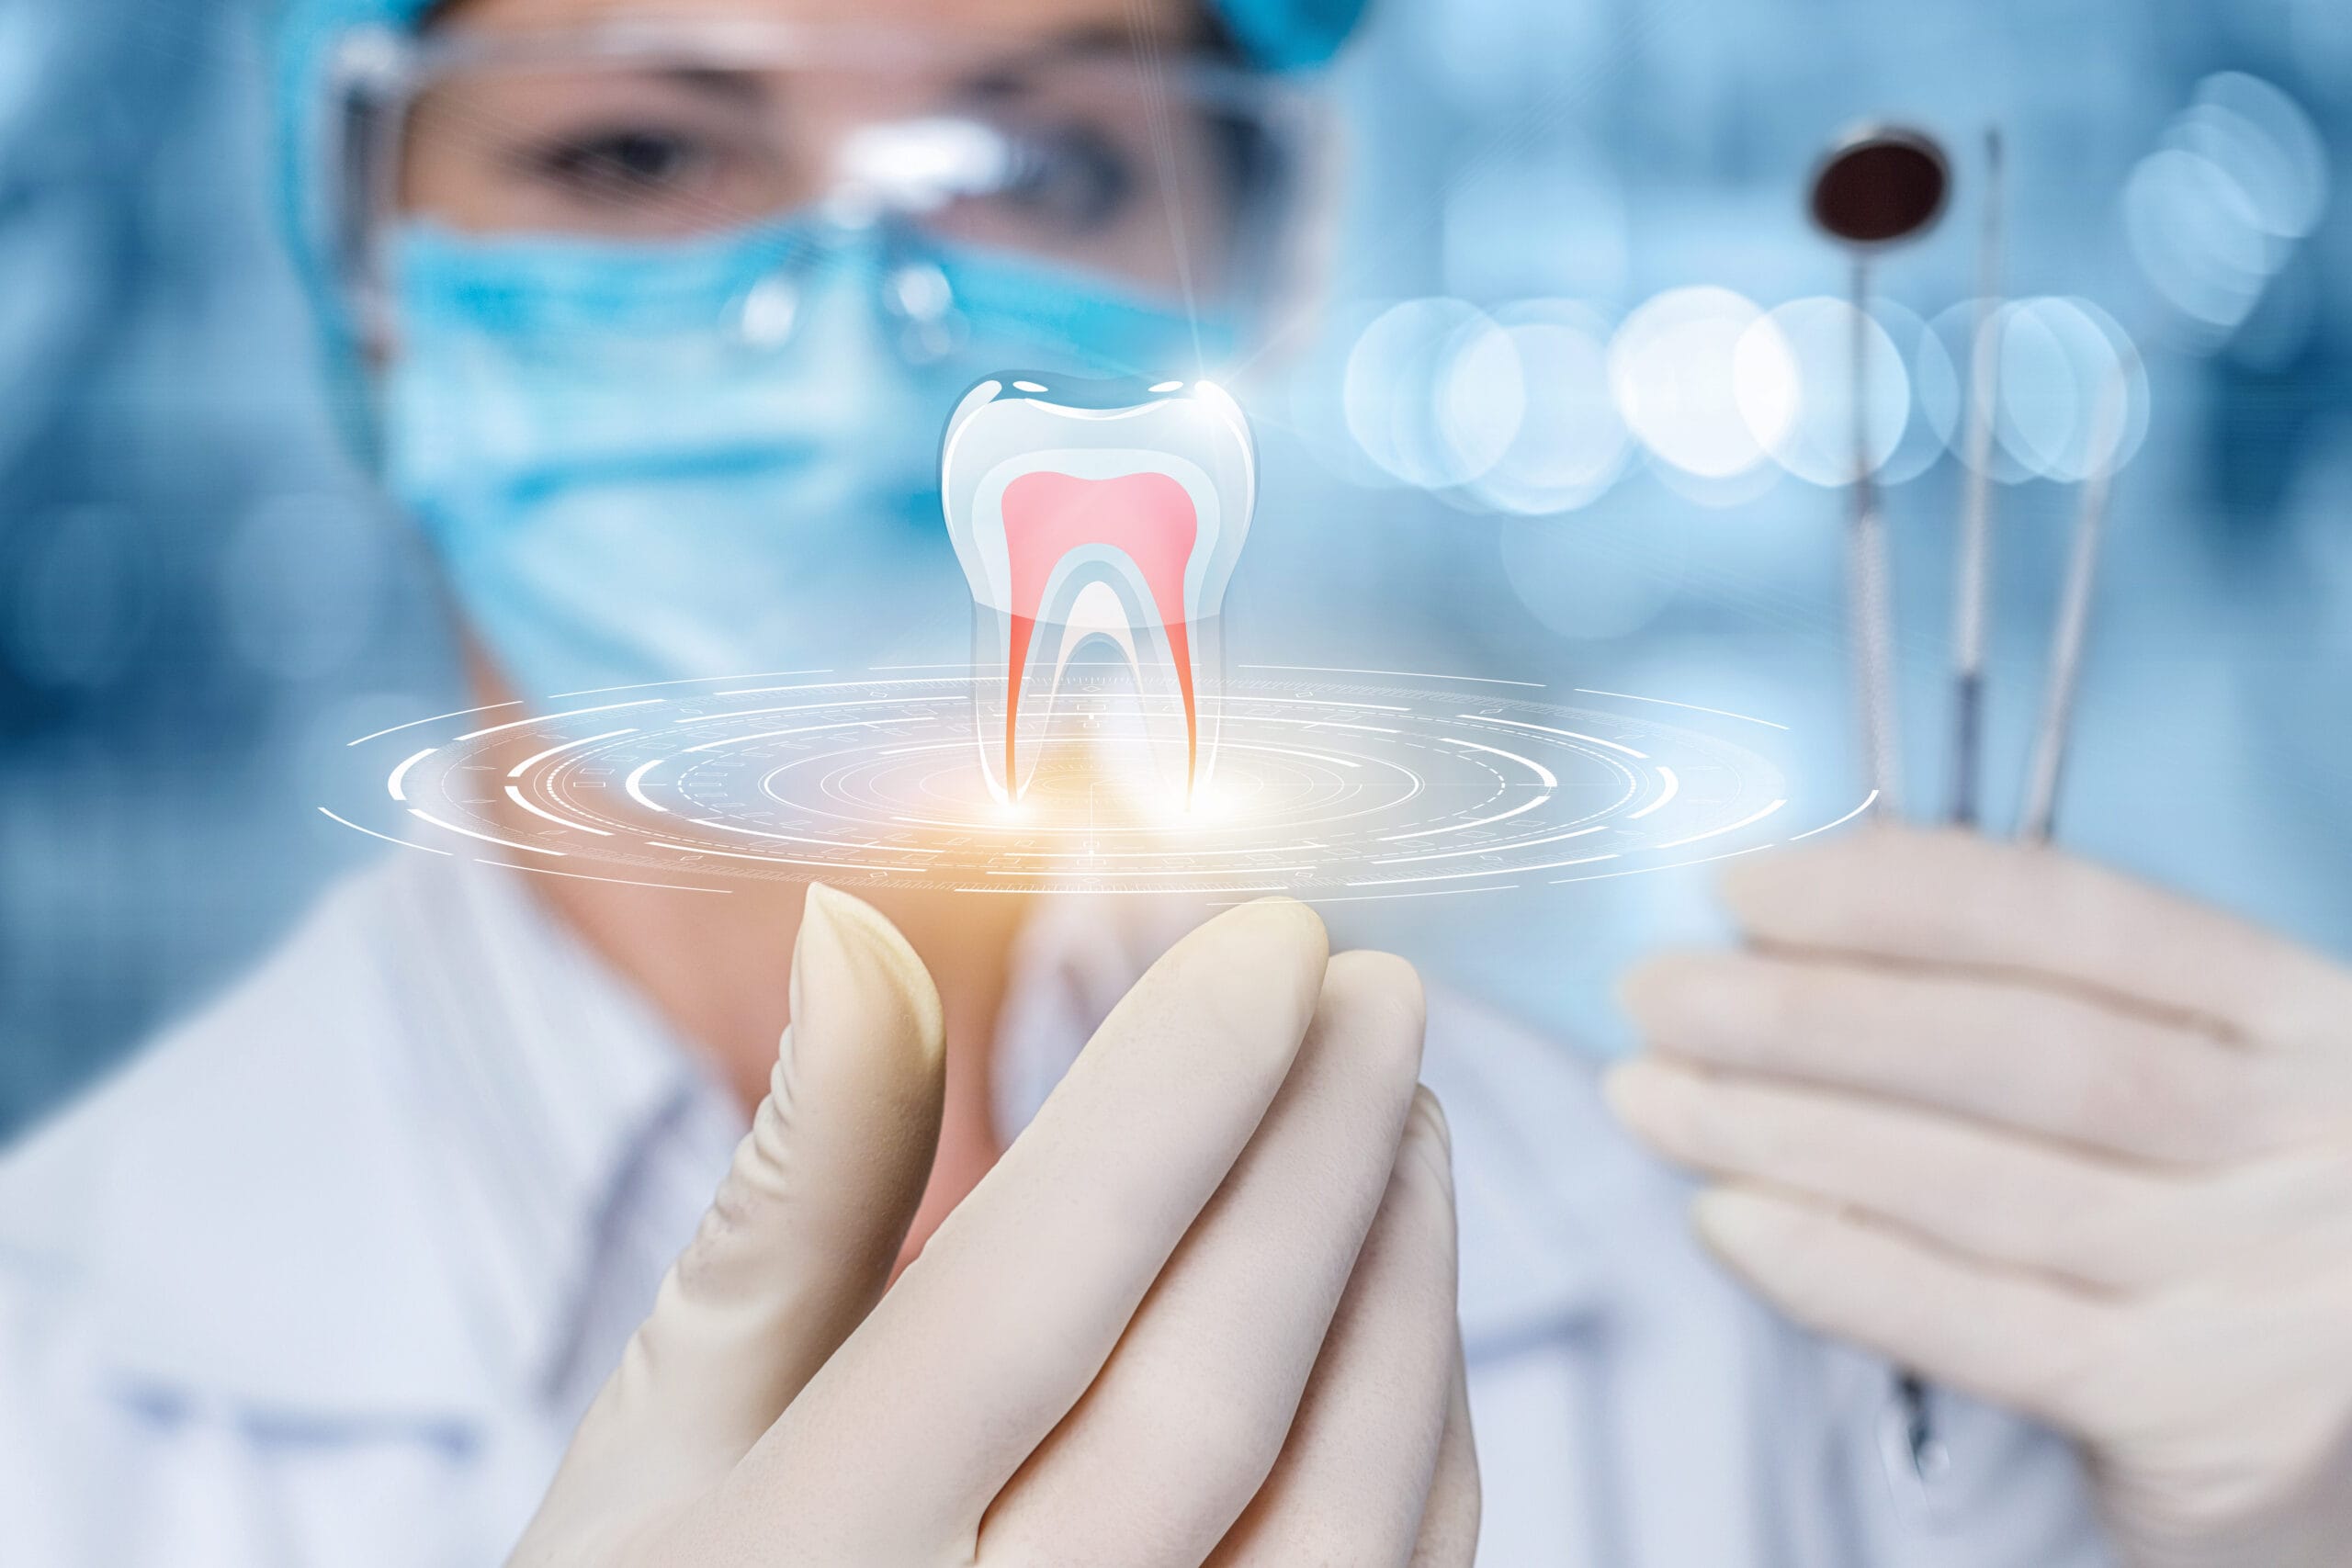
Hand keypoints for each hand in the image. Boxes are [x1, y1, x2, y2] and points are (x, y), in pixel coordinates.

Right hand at [510, 884, 1477, 1567]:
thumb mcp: (670, 1431)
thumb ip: (793, 1190)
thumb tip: (861, 929)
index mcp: (800, 1558)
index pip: (1025, 1290)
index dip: (1172, 1094)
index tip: (1270, 939)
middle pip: (1208, 1386)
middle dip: (1317, 1153)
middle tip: (1375, 987)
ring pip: (1334, 1506)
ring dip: (1399, 1287)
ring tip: (1408, 1118)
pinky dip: (1419, 1435)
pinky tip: (1403, 1303)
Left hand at [1609, 826, 2351, 1567]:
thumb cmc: (2228, 1231)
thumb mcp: (2202, 1098)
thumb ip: (2053, 1018)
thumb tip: (1785, 951)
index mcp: (2303, 1019)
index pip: (2078, 916)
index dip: (1894, 892)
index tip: (1740, 885)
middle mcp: (2309, 1141)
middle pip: (2024, 1050)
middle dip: (1810, 1014)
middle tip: (1653, 996)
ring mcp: (2274, 1286)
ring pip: (1988, 1185)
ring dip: (1788, 1133)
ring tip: (1653, 1099)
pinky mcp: (2212, 1420)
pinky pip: (1990, 1330)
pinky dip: (1844, 1268)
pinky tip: (1729, 1220)